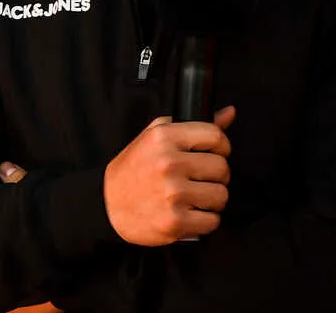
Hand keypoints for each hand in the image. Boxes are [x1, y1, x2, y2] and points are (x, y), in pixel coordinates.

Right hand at [103, 106, 235, 245]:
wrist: (106, 204)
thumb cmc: (133, 171)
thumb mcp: (154, 139)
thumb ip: (192, 126)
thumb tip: (229, 113)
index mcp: (162, 138)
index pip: (215, 136)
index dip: (220, 147)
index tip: (214, 154)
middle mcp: (167, 163)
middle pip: (222, 168)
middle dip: (215, 176)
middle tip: (197, 179)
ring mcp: (172, 193)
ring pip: (221, 195)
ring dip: (211, 200)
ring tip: (192, 197)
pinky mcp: (175, 220)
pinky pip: (212, 221)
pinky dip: (203, 220)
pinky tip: (187, 213)